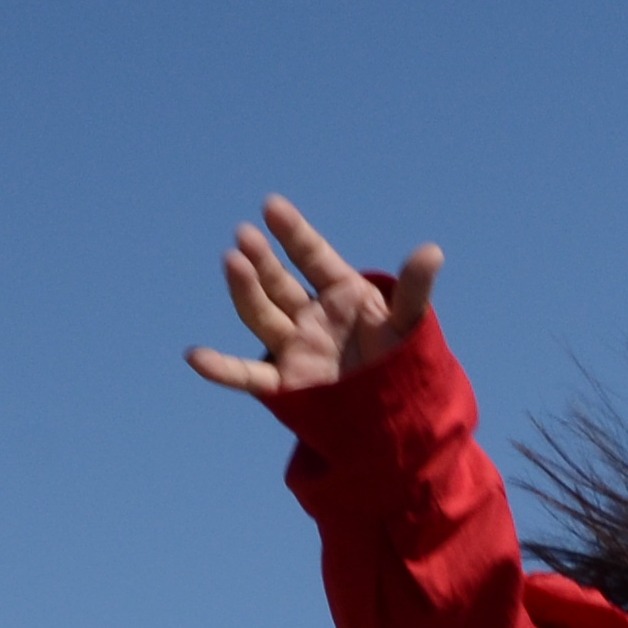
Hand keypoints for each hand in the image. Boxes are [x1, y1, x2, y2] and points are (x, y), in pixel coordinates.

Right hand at [184, 197, 440, 398]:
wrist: (400, 420)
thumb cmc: (405, 367)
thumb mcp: (409, 326)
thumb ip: (414, 290)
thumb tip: (432, 252)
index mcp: (341, 294)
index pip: (312, 257)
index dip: (293, 233)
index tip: (272, 207)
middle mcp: (311, 316)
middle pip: (279, 282)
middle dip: (262, 260)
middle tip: (245, 236)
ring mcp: (295, 348)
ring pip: (261, 315)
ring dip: (245, 291)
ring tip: (232, 262)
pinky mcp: (286, 385)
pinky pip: (248, 376)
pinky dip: (221, 369)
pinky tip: (195, 357)